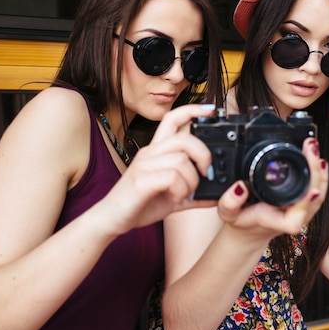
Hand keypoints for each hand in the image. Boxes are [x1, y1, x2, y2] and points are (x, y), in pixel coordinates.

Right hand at [98, 104, 217, 232]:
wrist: (112, 219)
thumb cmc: (139, 204)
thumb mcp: (172, 197)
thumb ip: (193, 194)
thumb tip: (217, 196)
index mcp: (156, 151)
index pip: (172, 119)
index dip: (192, 110)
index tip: (210, 110)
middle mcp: (149, 153)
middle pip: (184, 138)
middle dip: (204, 155)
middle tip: (206, 174)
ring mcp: (144, 165)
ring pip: (181, 159)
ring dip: (192, 180)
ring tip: (187, 194)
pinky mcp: (141, 180)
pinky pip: (172, 177)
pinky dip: (182, 190)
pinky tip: (177, 199)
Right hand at [215, 138, 327, 244]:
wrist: (248, 230)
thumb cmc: (240, 221)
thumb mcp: (228, 213)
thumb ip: (229, 202)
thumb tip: (239, 187)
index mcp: (274, 220)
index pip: (293, 219)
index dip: (304, 204)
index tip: (310, 189)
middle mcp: (291, 217)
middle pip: (312, 199)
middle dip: (314, 172)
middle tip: (309, 147)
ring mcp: (300, 212)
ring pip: (318, 194)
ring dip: (319, 170)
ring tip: (312, 148)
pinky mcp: (303, 205)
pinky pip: (317, 191)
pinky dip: (319, 174)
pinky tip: (318, 159)